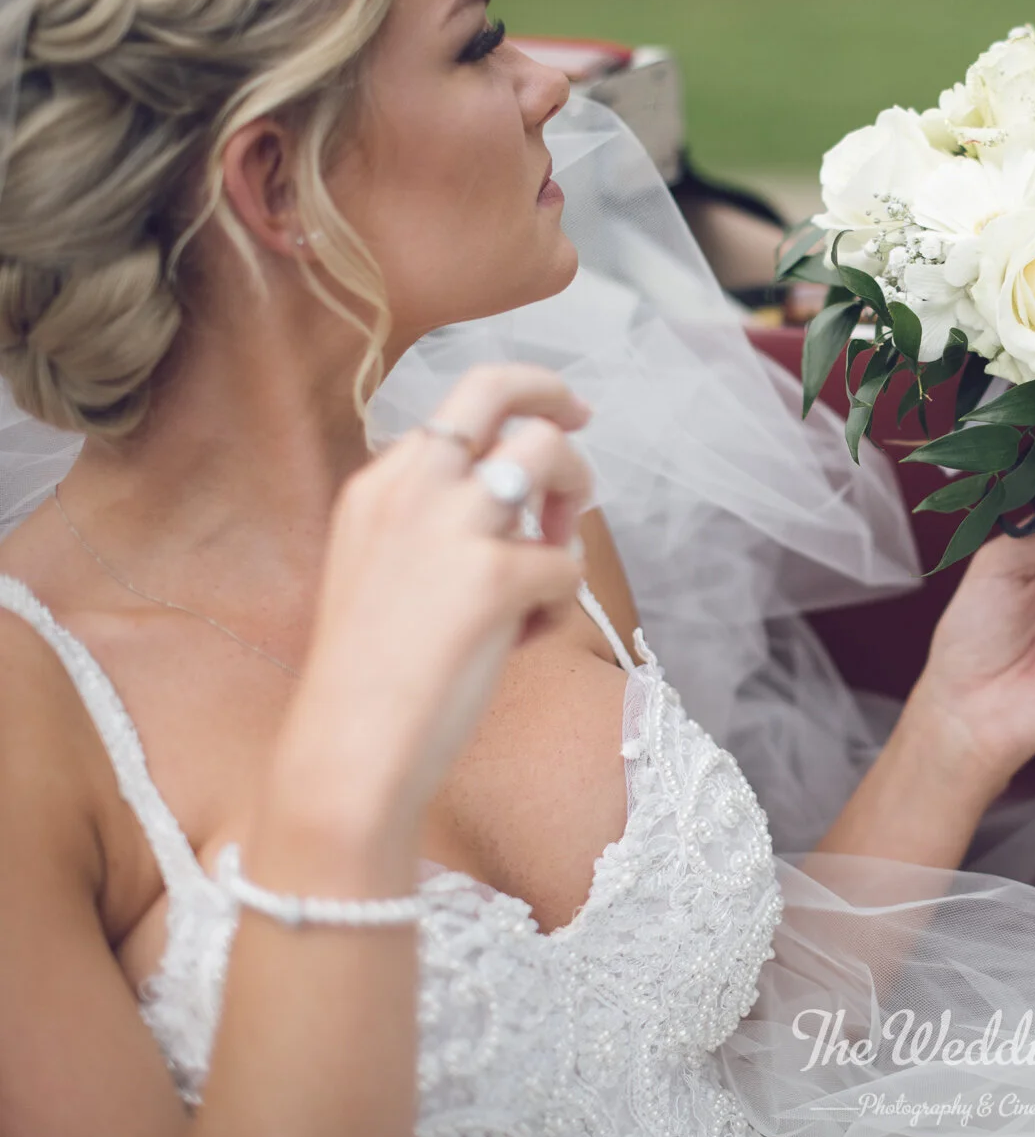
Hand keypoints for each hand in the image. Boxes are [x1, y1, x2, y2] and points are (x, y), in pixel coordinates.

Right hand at [276, 365, 593, 840]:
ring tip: (558, 554)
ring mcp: (452, 525)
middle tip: (585, 417)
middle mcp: (412, 487)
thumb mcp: (380, 572)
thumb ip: (432, 526)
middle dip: (553, 395)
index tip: (554, 415)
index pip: (456, 407)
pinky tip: (522, 640)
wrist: (348, 748)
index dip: (513, 407)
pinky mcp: (492, 576)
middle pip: (495, 388)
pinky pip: (566, 563)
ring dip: (574, 493)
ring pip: (549, 452)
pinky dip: (558, 601)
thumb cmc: (371, 678)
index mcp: (378, 486)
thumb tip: (522, 512)